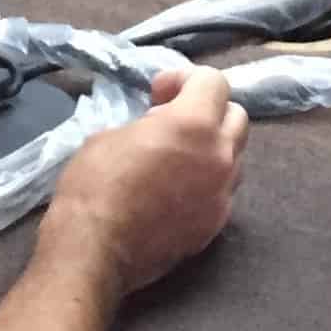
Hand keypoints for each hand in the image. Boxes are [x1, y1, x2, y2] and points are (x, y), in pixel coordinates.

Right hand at [48, 68, 245, 295]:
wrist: (95, 251)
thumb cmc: (95, 185)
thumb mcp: (112, 134)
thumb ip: (150, 122)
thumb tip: (160, 125)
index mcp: (194, 125)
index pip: (215, 82)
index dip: (185, 79)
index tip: (158, 94)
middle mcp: (220, 157)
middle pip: (236, 117)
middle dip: (208, 111)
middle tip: (172, 121)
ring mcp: (222, 195)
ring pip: (234, 156)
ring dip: (211, 148)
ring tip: (175, 158)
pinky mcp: (215, 226)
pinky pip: (222, 191)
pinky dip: (205, 182)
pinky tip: (174, 191)